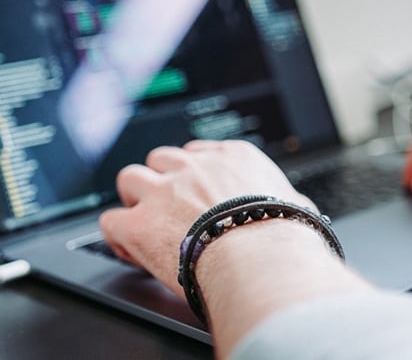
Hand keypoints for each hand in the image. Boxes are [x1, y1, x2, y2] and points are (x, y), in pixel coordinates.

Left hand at [99, 139, 315, 296]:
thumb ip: (287, 200)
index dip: (192, 176)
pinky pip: (111, 221)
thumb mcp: (297, 205)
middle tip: (168, 208)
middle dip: (162, 181)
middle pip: (162, 158)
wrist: (262, 259)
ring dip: (135, 200)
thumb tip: (300, 209)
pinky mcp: (140, 223)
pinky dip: (118, 236)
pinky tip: (131, 250)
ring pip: (129, 178)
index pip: (199, 153)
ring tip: (145, 222)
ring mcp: (163, 192)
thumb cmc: (285, 237)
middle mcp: (193, 167)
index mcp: (232, 158)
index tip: (195, 194)